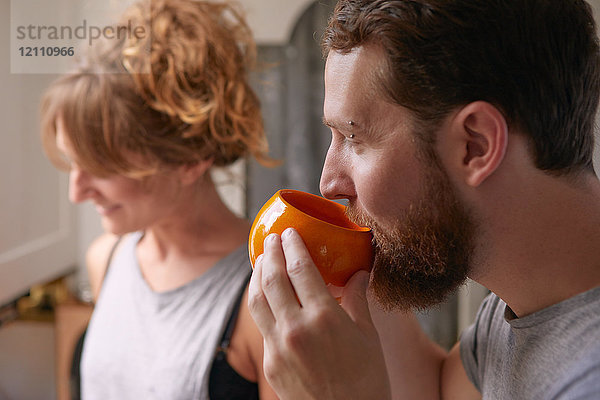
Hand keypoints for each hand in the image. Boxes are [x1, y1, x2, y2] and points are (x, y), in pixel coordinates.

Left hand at [248, 228, 390, 399]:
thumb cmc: (367, 381)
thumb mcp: (368, 336)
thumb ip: (357, 300)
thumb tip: (359, 272)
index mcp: (325, 317)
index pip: (301, 269)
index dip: (293, 246)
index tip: (289, 233)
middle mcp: (296, 329)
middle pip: (273, 279)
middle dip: (270, 253)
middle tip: (272, 239)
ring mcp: (279, 347)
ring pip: (257, 300)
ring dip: (257, 275)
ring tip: (262, 261)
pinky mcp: (271, 363)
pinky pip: (261, 324)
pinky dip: (261, 303)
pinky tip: (266, 295)